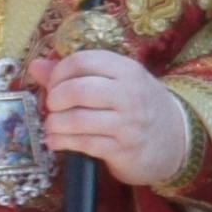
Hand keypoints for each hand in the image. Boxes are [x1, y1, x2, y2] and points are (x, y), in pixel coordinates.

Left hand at [35, 46, 196, 188]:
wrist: (176, 139)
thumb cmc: (138, 106)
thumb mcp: (116, 83)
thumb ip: (76, 74)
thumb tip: (36, 65)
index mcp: (127, 70)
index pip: (82, 61)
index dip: (59, 72)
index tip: (53, 84)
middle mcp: (129, 94)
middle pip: (77, 90)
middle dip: (54, 99)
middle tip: (52, 106)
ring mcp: (127, 123)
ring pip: (76, 119)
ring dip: (54, 123)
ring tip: (52, 125)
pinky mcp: (123, 150)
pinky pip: (82, 144)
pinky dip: (61, 142)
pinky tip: (55, 141)